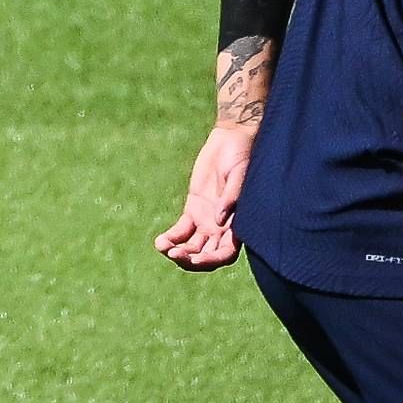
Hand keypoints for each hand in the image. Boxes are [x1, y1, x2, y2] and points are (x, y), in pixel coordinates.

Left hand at [155, 125, 253, 269]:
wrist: (230, 141)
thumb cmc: (242, 158)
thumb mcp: (239, 175)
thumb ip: (232, 197)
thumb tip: (220, 221)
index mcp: (238, 225)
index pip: (226, 254)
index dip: (212, 260)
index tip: (196, 259)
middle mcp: (222, 228)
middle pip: (206, 255)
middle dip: (191, 259)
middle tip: (175, 254)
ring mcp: (206, 221)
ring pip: (192, 246)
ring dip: (178, 251)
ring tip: (163, 247)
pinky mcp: (194, 210)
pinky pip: (181, 230)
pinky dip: (171, 238)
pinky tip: (160, 242)